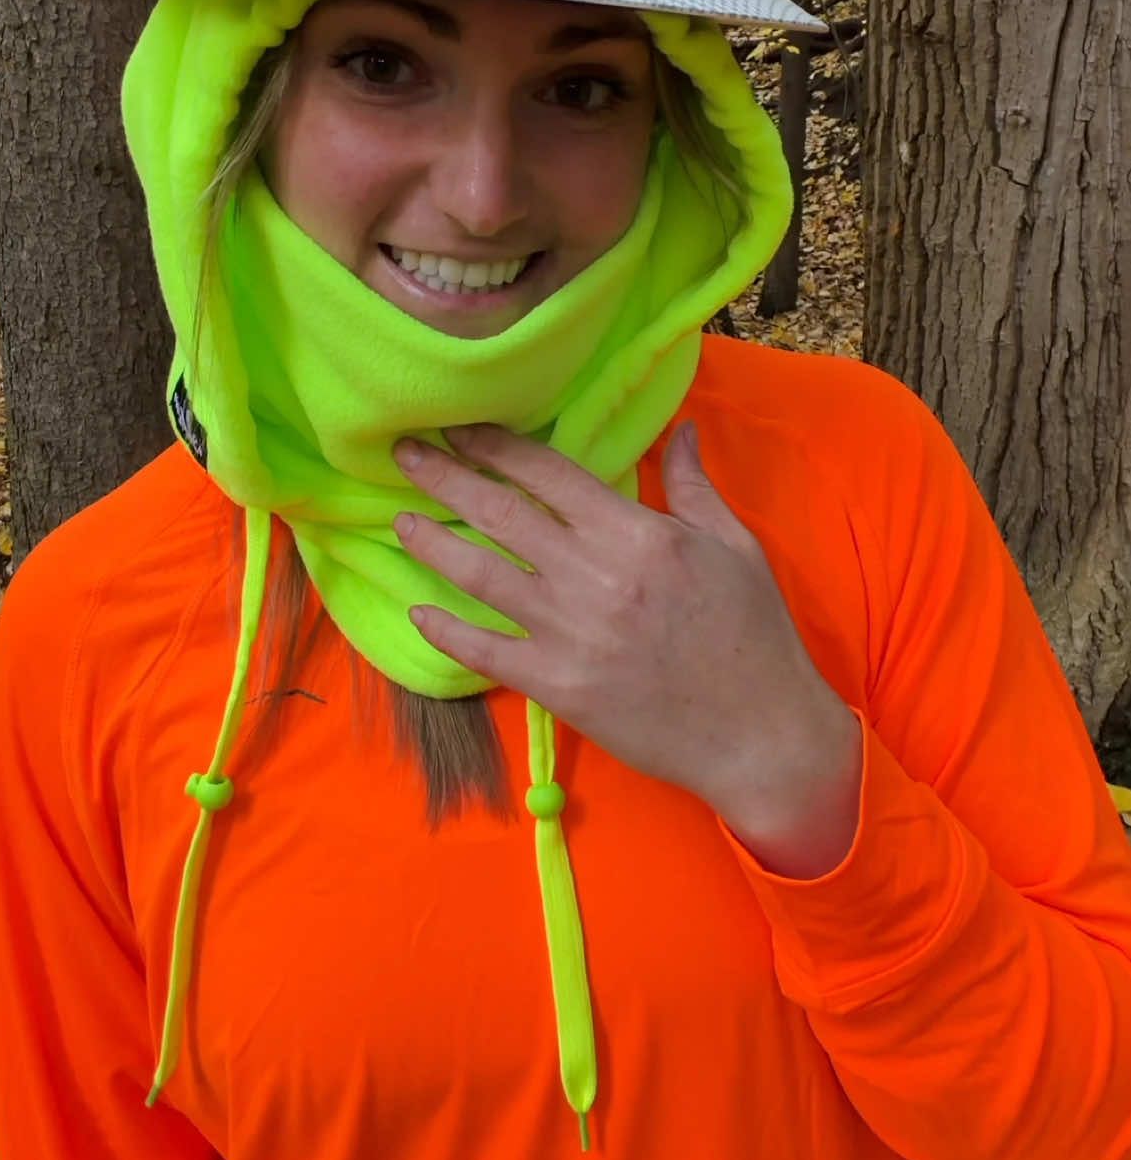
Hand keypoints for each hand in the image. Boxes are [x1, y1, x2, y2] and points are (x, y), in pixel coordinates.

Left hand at [392, 419, 860, 866]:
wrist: (760, 734)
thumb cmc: (754, 633)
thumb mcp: (732, 545)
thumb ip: (692, 485)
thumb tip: (680, 427)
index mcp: (636, 534)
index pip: (548, 473)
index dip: (496, 445)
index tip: (460, 426)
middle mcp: (592, 576)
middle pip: (500, 514)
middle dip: (446, 477)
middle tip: (404, 454)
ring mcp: (569, 633)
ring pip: (480, 576)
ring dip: (432, 544)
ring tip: (399, 521)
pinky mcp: (557, 686)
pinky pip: (487, 651)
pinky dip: (448, 632)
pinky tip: (420, 614)